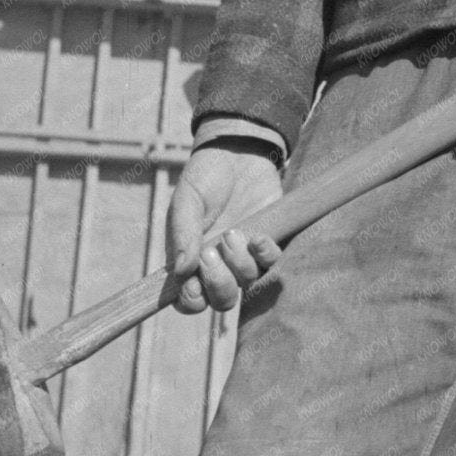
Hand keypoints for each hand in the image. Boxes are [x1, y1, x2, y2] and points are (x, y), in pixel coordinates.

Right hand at [168, 145, 284, 314]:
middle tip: (211, 253)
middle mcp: (219, 265)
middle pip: (222, 300)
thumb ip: (182, 234)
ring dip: (240, 263)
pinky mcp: (270, 243)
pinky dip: (266, 255)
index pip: (189, 298)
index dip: (190, 302)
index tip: (192, 288)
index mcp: (190, 260)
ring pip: (248, 283)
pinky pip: (273, 263)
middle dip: (218, 284)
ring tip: (233, 232)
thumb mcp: (186, 202)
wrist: (239, 153)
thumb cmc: (205, 178)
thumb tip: (182, 270)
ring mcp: (246, 256)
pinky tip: (258, 237)